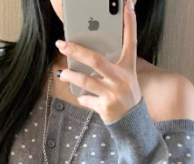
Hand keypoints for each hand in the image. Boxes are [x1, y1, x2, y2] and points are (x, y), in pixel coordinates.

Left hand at [55, 0, 140, 123]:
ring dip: (71, 76)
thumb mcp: (125, 77)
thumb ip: (111, 65)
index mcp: (128, 68)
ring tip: (62, 73)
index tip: (126, 5)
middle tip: (62, 44)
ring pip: (86, 81)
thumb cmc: (125, 95)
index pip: (131, 42)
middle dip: (76, 51)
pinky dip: (82, 98)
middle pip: (96, 60)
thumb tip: (86, 55)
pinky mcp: (105, 108)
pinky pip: (87, 99)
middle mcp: (121, 79)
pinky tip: (80, 96)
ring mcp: (113, 94)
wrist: (132, 123)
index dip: (129, 23)